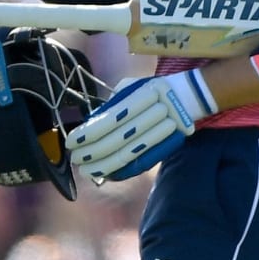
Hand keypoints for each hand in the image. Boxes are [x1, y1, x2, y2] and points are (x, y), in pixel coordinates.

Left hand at [65, 71, 215, 180]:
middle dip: (93, 153)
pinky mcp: (164, 147)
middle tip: (75, 158)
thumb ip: (112, 104)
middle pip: (117, 140)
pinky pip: (140, 163)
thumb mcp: (130, 86)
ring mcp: (161, 133)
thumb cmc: (150, 90)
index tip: (72, 141)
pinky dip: (121, 170)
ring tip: (86, 170)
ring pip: (129, 154)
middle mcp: (152, 115)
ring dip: (104, 165)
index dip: (88, 133)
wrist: (186, 97)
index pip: (109, 120)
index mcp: (141, 96)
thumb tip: (90, 124)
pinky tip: (106, 173)